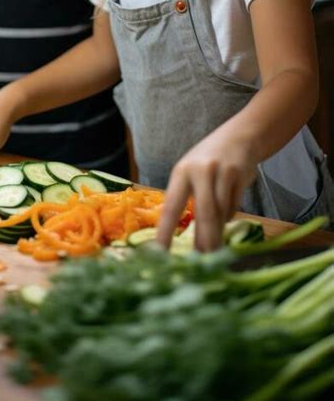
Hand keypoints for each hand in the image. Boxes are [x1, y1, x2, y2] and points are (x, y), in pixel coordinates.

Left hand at [156, 128, 256, 251]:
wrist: (239, 137)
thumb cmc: (207, 160)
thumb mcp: (189, 171)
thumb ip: (183, 196)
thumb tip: (175, 233)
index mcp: (181, 172)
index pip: (172, 207)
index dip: (166, 232)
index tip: (160, 253)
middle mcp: (200, 171)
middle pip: (204, 214)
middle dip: (203, 241)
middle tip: (200, 263)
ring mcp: (221, 173)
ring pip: (220, 213)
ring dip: (217, 234)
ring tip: (213, 251)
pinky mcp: (239, 176)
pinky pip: (234, 207)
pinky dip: (228, 216)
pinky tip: (225, 216)